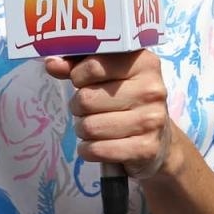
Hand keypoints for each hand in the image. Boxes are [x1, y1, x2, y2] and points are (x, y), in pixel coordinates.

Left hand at [45, 50, 173, 178]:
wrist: (161, 142)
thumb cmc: (129, 101)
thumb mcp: (110, 78)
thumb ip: (80, 66)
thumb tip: (52, 63)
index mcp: (144, 63)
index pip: (93, 65)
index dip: (78, 75)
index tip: (81, 81)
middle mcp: (151, 89)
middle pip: (86, 98)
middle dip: (79, 107)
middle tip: (89, 110)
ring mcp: (151, 120)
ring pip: (89, 126)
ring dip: (83, 130)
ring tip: (94, 127)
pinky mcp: (146, 148)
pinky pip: (97, 150)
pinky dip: (88, 150)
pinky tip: (96, 146)